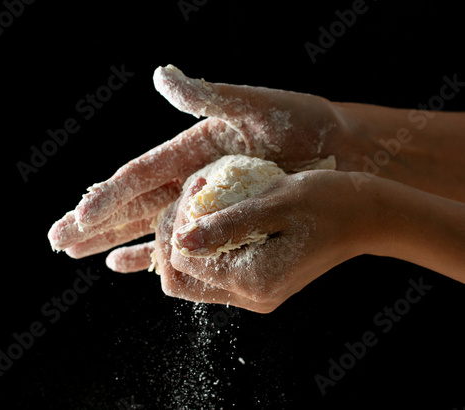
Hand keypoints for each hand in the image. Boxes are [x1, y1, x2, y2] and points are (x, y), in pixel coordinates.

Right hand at [49, 65, 348, 265]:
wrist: (335, 150)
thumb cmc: (297, 123)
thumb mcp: (253, 105)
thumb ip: (206, 96)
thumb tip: (162, 75)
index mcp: (191, 149)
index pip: (139, 175)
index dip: (108, 196)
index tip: (79, 216)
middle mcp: (189, 176)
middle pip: (133, 205)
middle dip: (96, 224)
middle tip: (58, 240)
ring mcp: (203, 200)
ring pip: (149, 226)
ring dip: (115, 242)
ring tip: (79, 254)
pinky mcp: (221, 218)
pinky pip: (183, 241)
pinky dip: (155, 253)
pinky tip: (131, 265)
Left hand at [154, 170, 364, 312]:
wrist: (364, 217)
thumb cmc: (326, 202)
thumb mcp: (275, 203)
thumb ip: (226, 225)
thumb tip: (181, 240)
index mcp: (254, 280)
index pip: (183, 263)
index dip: (177, 226)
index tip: (195, 189)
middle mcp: (251, 297)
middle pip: (182, 281)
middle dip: (174, 239)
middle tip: (190, 199)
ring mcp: (255, 294)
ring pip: (196, 277)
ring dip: (190, 240)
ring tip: (204, 202)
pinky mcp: (259, 283)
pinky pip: (217, 271)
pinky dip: (208, 245)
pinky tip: (219, 216)